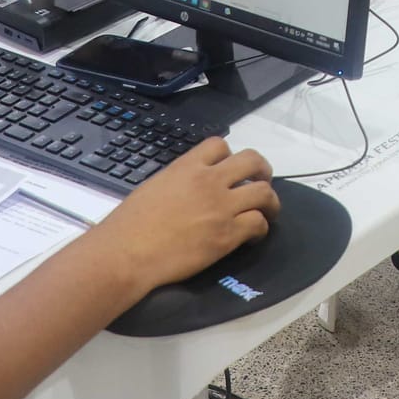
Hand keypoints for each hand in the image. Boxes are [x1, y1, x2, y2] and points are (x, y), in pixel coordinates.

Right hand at [86, 137, 277, 290]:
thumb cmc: (131, 224)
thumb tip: (189, 188)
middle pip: (252, 161)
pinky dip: (261, 228)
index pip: (220, 145)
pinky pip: (258, 223)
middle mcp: (209, 181)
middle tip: (262, 182)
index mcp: (187, 166)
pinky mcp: (228, 234)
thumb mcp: (155, 186)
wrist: (128, 252)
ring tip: (268, 211)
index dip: (230, 156)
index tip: (231, 169)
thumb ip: (178, 181)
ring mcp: (221, 207)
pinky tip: (254, 236)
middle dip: (262, 171)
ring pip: (264, 193)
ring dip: (270, 201)